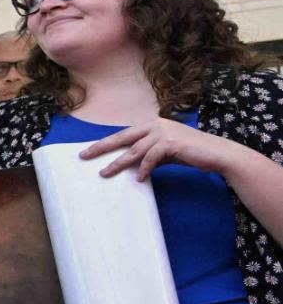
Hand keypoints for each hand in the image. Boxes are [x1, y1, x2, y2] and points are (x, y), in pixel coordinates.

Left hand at [82, 117, 236, 181]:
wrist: (218, 154)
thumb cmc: (192, 153)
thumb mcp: (167, 152)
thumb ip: (150, 155)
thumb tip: (134, 167)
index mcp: (153, 124)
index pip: (124, 134)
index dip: (106, 142)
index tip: (89, 150)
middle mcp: (156, 125)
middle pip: (122, 137)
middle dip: (102, 147)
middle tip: (84, 156)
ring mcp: (164, 132)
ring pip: (135, 150)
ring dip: (119, 163)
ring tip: (105, 173)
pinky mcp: (172, 143)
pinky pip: (151, 158)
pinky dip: (144, 169)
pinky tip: (139, 178)